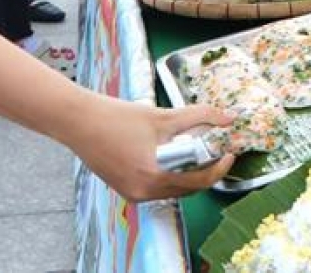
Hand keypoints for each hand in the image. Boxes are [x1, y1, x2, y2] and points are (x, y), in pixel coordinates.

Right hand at [70, 99, 234, 200]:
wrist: (80, 122)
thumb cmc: (118, 117)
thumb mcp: (163, 116)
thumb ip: (200, 117)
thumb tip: (229, 117)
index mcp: (154, 176)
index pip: (199, 181)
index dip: (219, 168)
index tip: (230, 153)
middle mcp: (144, 192)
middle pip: (187, 188)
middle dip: (204, 170)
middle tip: (215, 150)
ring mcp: (133, 194)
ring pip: (173, 188)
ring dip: (187, 172)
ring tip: (194, 150)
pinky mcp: (125, 190)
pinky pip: (156, 187)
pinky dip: (168, 174)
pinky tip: (170, 155)